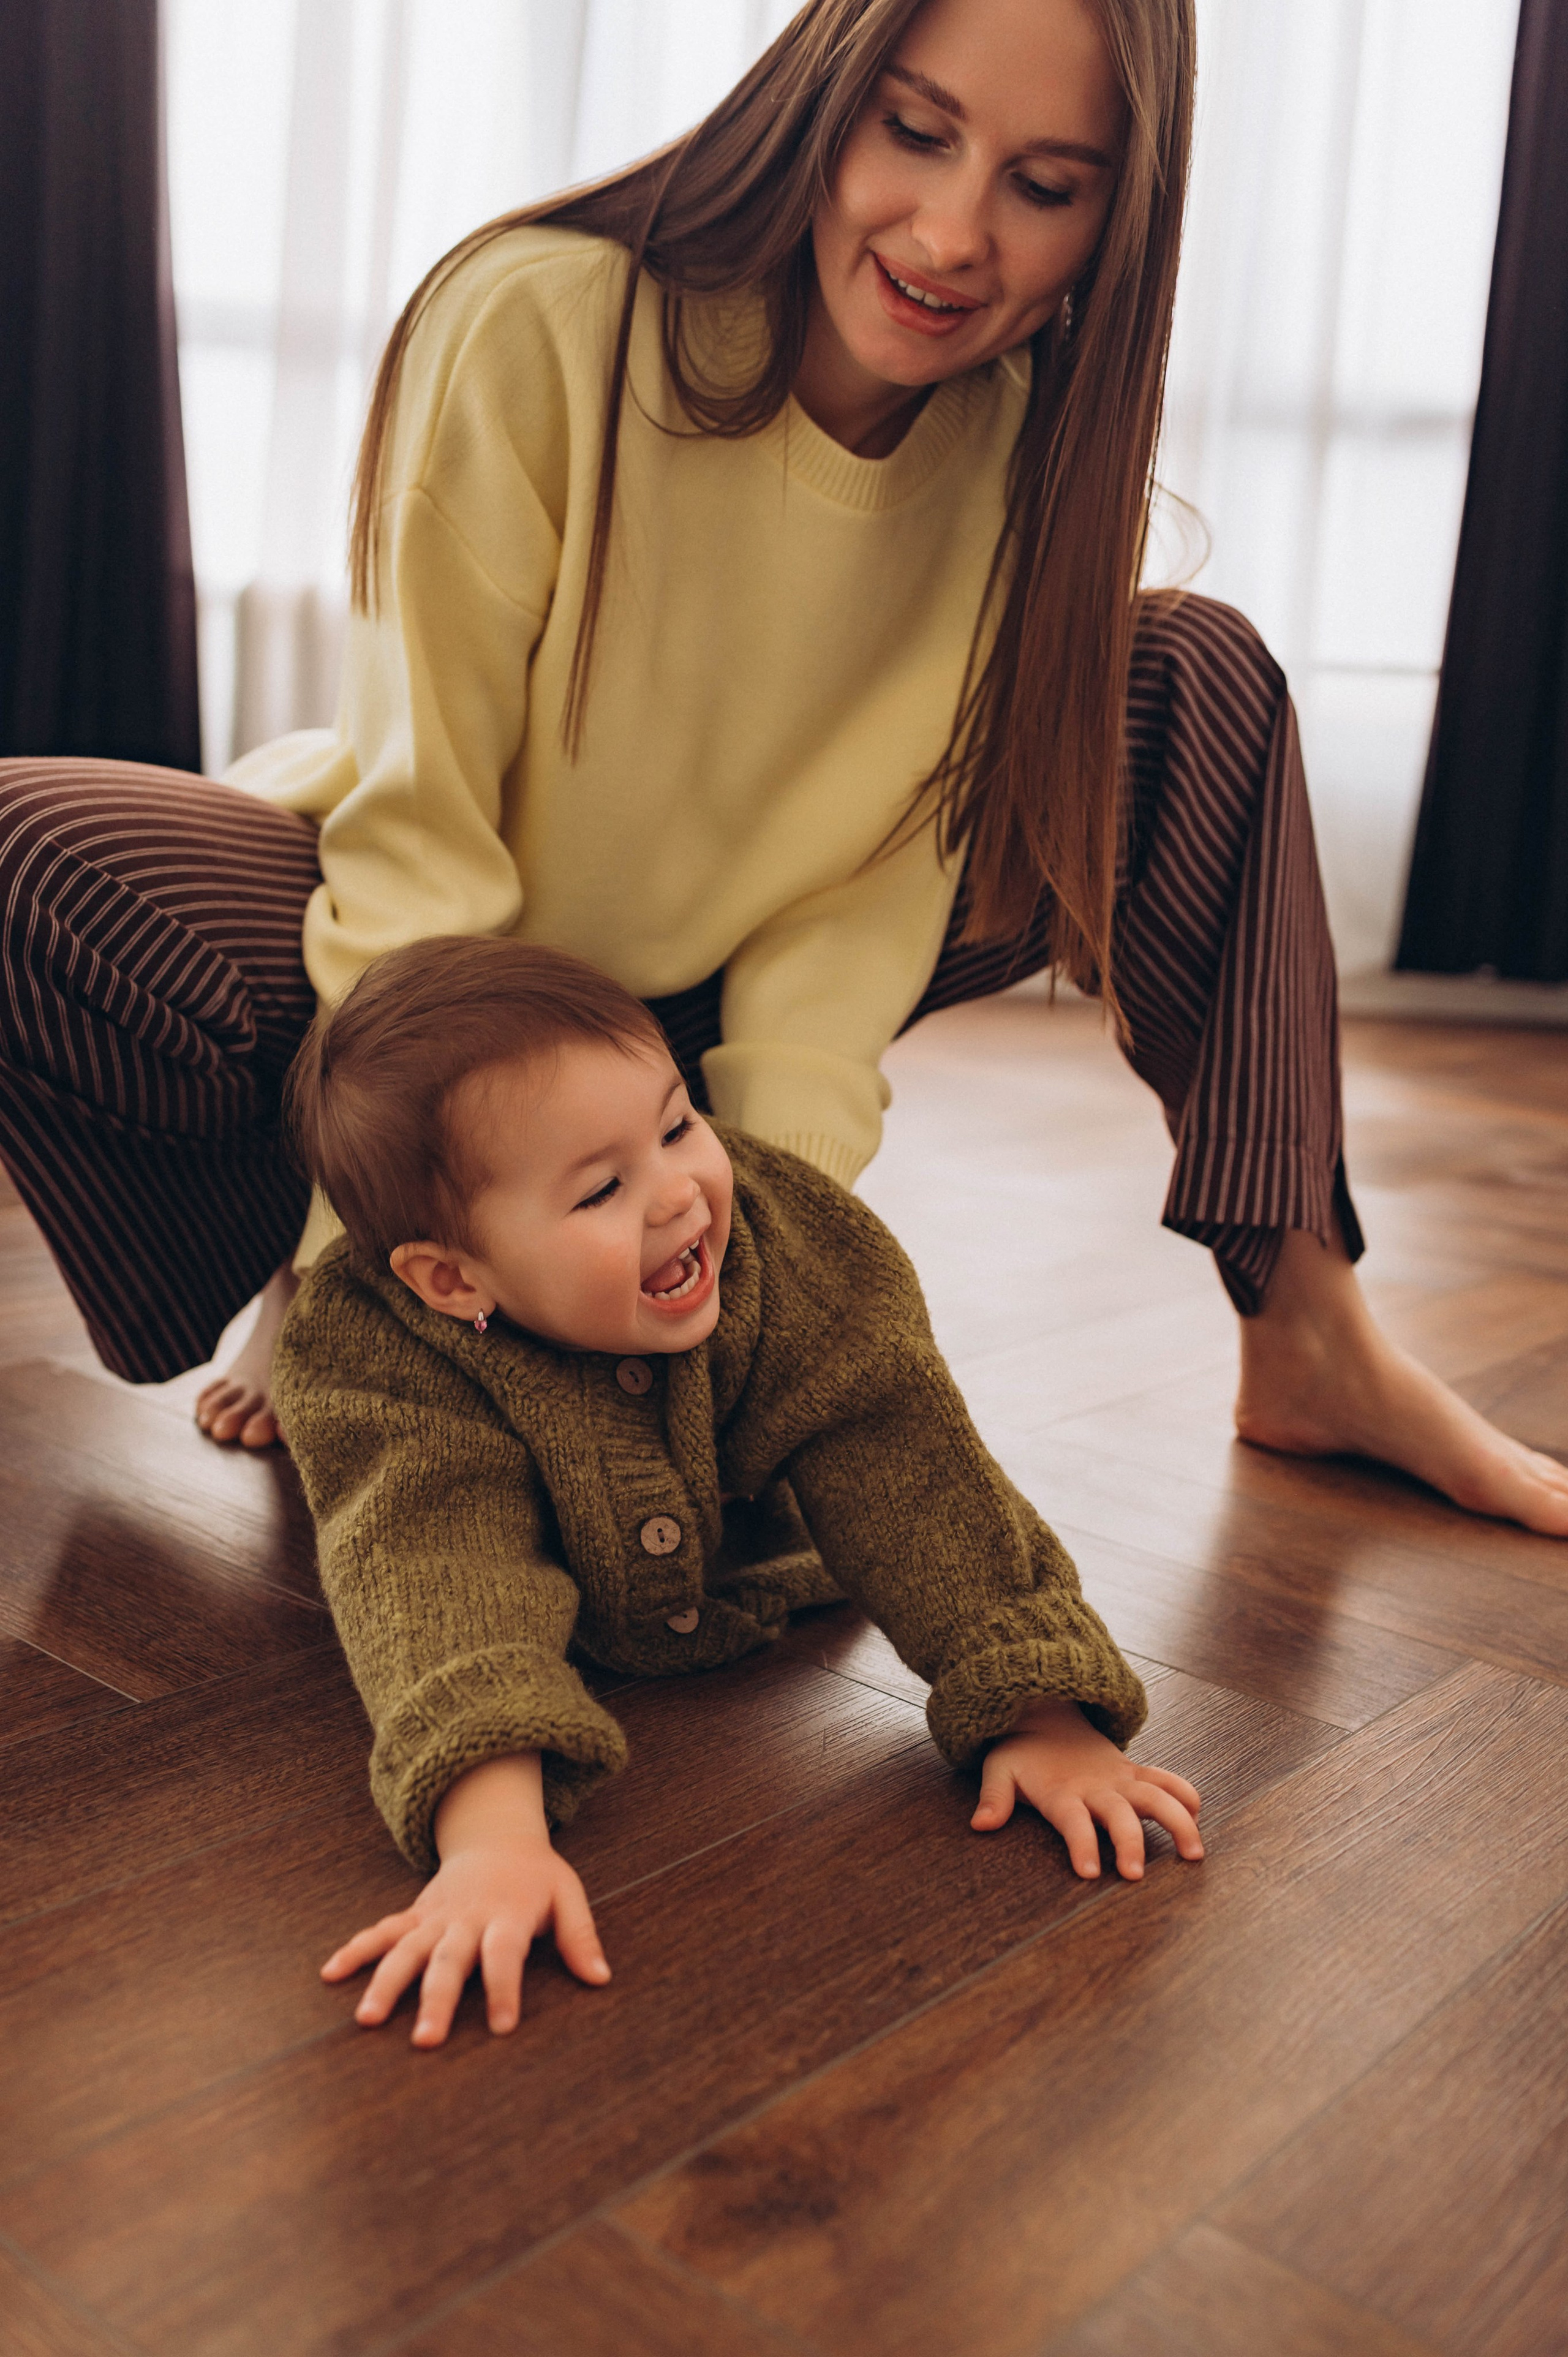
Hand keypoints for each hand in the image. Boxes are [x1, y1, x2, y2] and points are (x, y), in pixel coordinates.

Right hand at [321, 1754, 608, 2045]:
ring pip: (406, 1950)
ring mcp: (435, 1917)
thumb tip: (601, 1978)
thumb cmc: (537, 1877)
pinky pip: (381, 1931)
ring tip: (367, 2019)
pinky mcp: (415, 1916)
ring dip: (386, 1983)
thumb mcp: (568, 1895)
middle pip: (449, 1960)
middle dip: (436, 2000)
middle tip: (426, 2041)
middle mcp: (466, 1919)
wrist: (498, 1836)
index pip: (505, 1955)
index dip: (505, 1989)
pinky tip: (330, 1974)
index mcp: (506, 1916)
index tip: (503, 2027)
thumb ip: (580, 1936)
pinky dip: (355, 1950)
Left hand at [971, 1696, 1203, 1880]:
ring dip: (1177, 1821)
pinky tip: (1198, 1812)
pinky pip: (1165, 1778)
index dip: (1081, 1845)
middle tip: (1136, 1876)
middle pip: (1119, 1815)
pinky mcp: (1134, 1772)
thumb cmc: (1022, 1753)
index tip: (1088, 1873)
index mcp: (1062, 1791)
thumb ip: (993, 1797)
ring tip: (1194, 1854)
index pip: (1073, 1822)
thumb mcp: (999, 1769)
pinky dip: (1183, 1791)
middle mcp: (1096, 1786)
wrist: (1045, 1714)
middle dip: (1130, 1843)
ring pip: (1156, 1795)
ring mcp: (1119, 1778)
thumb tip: (979, 1825)